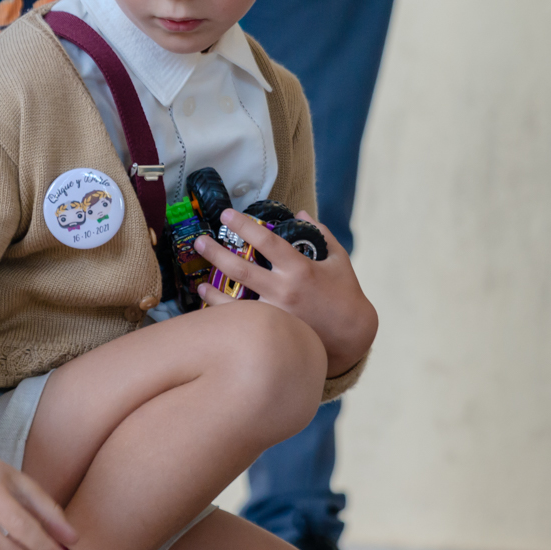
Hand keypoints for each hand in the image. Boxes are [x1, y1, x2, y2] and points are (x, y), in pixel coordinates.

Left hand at [192, 210, 377, 376]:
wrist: (352, 335)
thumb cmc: (346, 295)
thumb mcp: (338, 259)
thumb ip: (320, 233)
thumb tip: (301, 214)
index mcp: (299, 268)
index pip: (265, 240)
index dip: (243, 225)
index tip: (226, 215)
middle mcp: (284, 290)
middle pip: (240, 268)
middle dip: (216, 252)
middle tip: (200, 240)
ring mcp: (275, 313)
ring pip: (233, 301)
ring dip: (211, 290)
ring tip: (198, 283)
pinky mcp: (272, 331)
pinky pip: (241, 322)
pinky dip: (223, 315)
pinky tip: (214, 309)